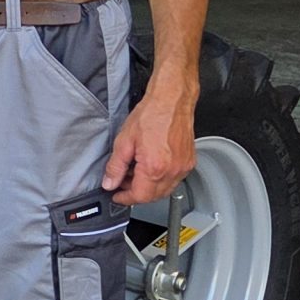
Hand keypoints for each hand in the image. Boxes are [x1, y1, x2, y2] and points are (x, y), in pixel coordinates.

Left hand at [103, 87, 195, 203]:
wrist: (171, 101)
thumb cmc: (151, 115)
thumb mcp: (124, 141)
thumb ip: (115, 166)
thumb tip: (110, 183)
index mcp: (155, 167)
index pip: (140, 196)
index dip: (125, 198)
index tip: (117, 196)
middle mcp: (172, 170)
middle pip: (153, 196)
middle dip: (136, 193)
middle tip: (122, 183)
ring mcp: (183, 167)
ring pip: (164, 190)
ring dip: (148, 187)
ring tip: (135, 172)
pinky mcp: (189, 162)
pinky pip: (174, 179)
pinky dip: (160, 179)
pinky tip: (150, 167)